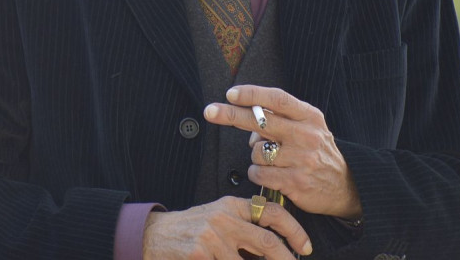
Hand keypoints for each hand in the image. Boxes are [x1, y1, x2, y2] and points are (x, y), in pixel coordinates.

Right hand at [142, 197, 311, 258]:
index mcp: (230, 205)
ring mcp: (211, 237)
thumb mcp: (217, 217)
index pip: (271, 212)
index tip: (305, 246)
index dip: (294, 230)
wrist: (154, 235)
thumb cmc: (189, 229)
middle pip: (267, 242)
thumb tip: (276, 245)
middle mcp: (223, 218)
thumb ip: (243, 224)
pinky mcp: (199, 254)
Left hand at [203, 85, 362, 219]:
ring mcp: (301, 160)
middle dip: (230, 114)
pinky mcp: (295, 182)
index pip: (277, 99)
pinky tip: (271, 175)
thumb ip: (282, 117)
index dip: (252, 94)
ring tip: (272, 161)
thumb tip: (247, 115)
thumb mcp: (310, 126)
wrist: (346, 187)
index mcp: (309, 116)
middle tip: (210, 111)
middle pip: (260, 121)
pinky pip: (259, 174)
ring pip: (256, 152)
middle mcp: (306, 135)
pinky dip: (257, 174)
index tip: (230, 93)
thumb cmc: (318, 151)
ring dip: (255, 157)